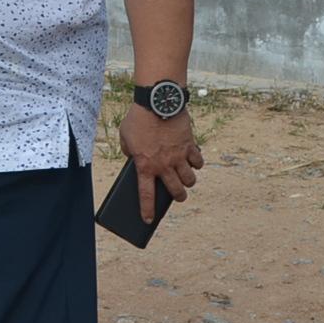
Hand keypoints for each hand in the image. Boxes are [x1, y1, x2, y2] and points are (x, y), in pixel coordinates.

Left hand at [119, 106, 204, 223]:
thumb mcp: (125, 137)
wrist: (157, 102)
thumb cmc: (138, 119)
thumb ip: (129, 151)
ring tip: (186, 178)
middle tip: (178, 196)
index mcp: (145, 166)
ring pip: (190, 180)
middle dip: (178, 197)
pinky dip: (197, 163)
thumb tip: (135, 157)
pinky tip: (194, 160)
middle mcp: (164, 166)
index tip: (148, 221)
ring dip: (189, 182)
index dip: (147, 210)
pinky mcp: (190, 145)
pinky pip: (198, 161)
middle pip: (176, 191)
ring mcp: (179, 156)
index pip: (146, 196)